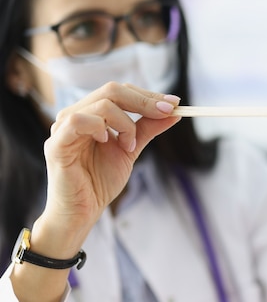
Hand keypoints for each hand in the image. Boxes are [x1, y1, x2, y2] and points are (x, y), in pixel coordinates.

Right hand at [35, 82, 180, 254]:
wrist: (83, 211)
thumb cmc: (101, 180)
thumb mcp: (131, 148)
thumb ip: (148, 128)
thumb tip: (174, 111)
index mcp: (92, 113)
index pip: (121, 91)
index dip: (148, 95)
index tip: (175, 104)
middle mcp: (76, 115)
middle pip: (112, 90)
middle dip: (144, 101)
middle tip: (167, 113)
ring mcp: (64, 127)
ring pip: (101, 104)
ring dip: (125, 123)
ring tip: (130, 146)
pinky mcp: (57, 144)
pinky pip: (77, 121)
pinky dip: (99, 127)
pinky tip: (108, 141)